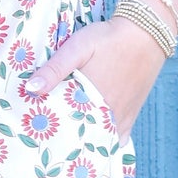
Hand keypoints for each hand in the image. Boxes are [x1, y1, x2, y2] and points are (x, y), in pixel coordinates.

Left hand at [24, 16, 165, 138]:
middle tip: (52, 142)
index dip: (52, 132)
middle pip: (83, 136)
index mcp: (90, 100)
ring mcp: (122, 115)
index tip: (39, 135)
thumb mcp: (77, 47)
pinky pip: (119, 137)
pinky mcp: (132, 112)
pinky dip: (108, 141)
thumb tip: (30, 89)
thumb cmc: (109, 38)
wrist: (146, 32)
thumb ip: (55, 68)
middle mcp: (108, 113)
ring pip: (101, 139)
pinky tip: (97, 141)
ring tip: (70, 145)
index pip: (66, 126)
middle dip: (68, 140)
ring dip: (87, 142)